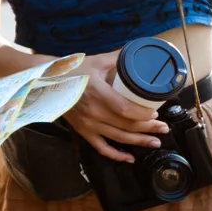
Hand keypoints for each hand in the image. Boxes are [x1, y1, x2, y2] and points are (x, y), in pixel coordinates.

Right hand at [62, 48, 168, 162]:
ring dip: (139, 141)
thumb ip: (117, 58)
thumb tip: (137, 52)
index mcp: (98, 93)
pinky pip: (101, 148)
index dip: (142, 115)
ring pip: (118, 138)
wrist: (47, 82)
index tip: (155, 113)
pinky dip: (116, 155)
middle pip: (126, 125)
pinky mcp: (83, 131)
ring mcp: (88, 124)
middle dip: (148, 128)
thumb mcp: (96, 61)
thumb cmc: (73, 70)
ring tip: (155, 142)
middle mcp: (94, 112)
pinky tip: (129, 158)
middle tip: (163, 129)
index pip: (125, 109)